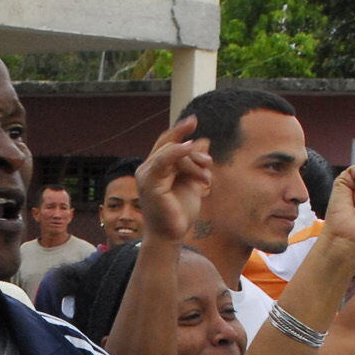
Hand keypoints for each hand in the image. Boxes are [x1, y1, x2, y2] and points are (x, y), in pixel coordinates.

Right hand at [134, 115, 213, 243]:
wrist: (173, 234)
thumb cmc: (180, 212)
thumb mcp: (193, 181)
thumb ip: (195, 162)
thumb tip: (203, 141)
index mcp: (156, 168)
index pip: (166, 142)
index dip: (178, 130)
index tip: (193, 120)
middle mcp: (147, 169)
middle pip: (170, 145)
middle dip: (192, 151)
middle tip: (208, 164)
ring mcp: (146, 175)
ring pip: (170, 152)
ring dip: (192, 161)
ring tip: (205, 178)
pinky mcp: (149, 183)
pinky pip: (163, 160)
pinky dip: (176, 151)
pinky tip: (189, 149)